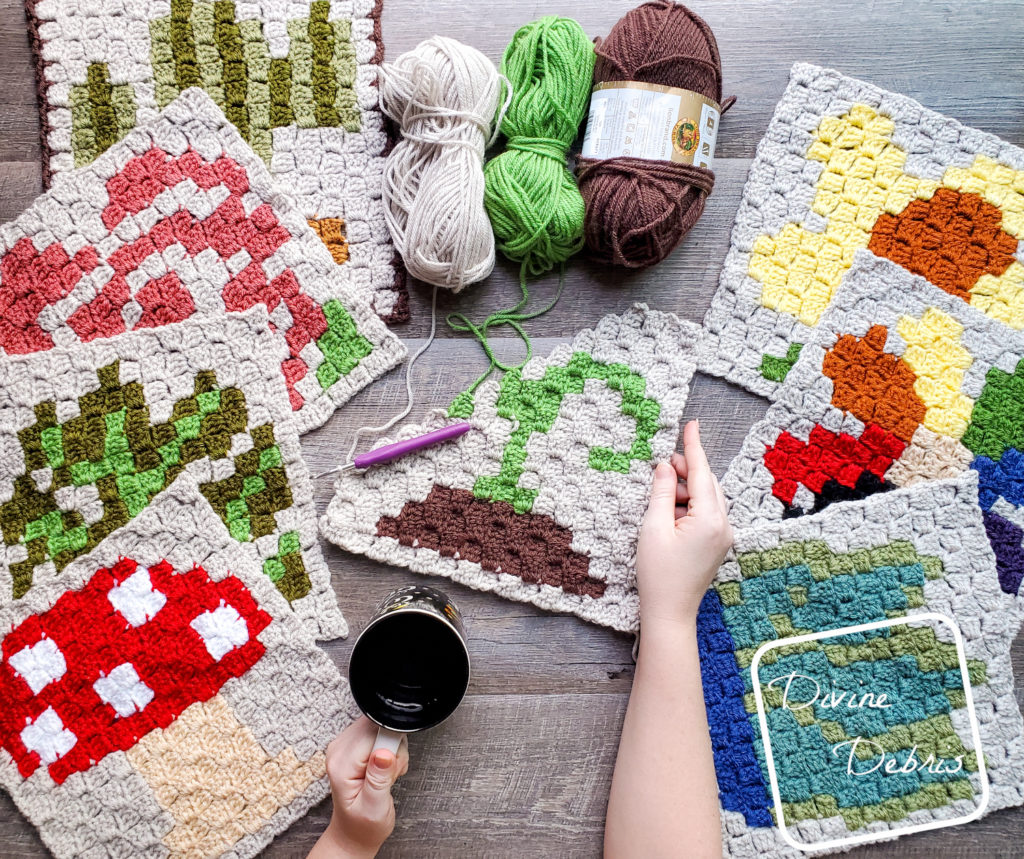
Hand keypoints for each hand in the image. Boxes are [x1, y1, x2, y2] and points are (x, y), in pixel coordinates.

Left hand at [309, 717, 409, 858]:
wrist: (354, 831)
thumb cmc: (363, 824)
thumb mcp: (374, 807)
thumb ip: (379, 779)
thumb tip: (384, 753)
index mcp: (341, 764)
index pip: (373, 732)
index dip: (390, 746)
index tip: (390, 765)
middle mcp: (339, 749)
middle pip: (377, 725)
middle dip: (392, 747)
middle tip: (388, 772)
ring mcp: (344, 745)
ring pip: (381, 726)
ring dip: (392, 749)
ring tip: (385, 774)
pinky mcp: (353, 744)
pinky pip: (379, 731)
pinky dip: (389, 748)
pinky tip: (383, 768)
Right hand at [636, 420, 732, 629]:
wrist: (670, 612)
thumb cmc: (658, 573)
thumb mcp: (653, 527)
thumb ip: (660, 492)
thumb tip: (665, 467)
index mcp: (710, 519)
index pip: (701, 472)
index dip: (693, 447)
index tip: (690, 424)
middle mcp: (724, 525)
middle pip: (707, 483)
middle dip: (687, 469)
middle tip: (663, 464)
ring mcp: (723, 536)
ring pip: (708, 497)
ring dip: (686, 489)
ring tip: (661, 495)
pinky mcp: (717, 544)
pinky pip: (707, 513)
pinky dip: (690, 504)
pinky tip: (671, 510)